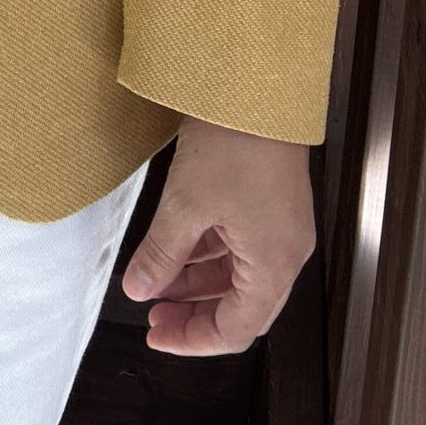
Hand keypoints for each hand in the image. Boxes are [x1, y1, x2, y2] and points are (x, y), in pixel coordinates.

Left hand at [119, 115, 315, 355]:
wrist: (257, 84)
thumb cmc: (234, 141)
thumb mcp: (185, 203)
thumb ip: (161, 254)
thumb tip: (139, 289)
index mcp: (275, 264)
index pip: (238, 329)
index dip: (194, 340)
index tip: (158, 336)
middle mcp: (286, 252)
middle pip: (242, 307)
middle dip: (195, 314)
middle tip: (153, 314)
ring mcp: (281, 227)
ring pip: (238, 276)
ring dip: (197, 283)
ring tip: (155, 280)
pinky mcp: (272, 204)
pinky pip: (241, 246)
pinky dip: (207, 254)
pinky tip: (174, 248)